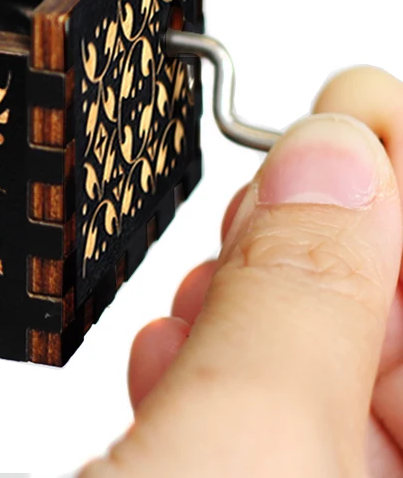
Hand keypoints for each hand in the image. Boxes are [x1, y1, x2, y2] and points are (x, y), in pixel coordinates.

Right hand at [82, 67, 402, 476]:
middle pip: (392, 332)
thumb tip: (330, 161)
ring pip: (322, 375)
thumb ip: (296, 303)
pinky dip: (212, 365)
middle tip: (282, 159)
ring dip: (259, 295)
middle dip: (335, 235)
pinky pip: (258, 428)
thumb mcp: (240, 452)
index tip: (354, 107)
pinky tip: (170, 345)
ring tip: (213, 253)